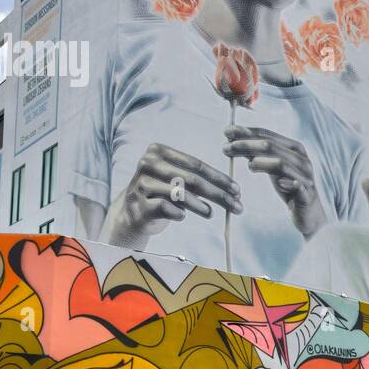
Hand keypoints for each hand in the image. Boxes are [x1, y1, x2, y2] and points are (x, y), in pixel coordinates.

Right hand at [103, 143, 241, 247]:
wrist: (131, 212)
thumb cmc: (161, 193)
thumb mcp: (176, 179)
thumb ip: (197, 178)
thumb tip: (233, 190)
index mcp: (158, 151)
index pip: (196, 165)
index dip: (219, 178)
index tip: (237, 190)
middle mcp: (148, 164)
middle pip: (192, 180)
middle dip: (218, 194)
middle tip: (236, 206)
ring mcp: (141, 185)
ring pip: (180, 194)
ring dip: (200, 206)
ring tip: (210, 212)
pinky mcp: (139, 205)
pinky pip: (166, 208)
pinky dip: (178, 213)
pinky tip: (182, 216)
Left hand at [223, 125, 328, 237]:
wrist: (308, 213)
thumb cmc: (287, 187)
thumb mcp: (271, 168)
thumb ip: (257, 154)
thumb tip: (234, 140)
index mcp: (293, 148)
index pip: (267, 135)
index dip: (246, 132)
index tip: (226, 131)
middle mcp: (301, 159)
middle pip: (270, 147)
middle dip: (246, 145)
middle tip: (226, 148)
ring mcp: (305, 176)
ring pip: (281, 164)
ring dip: (261, 163)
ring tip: (248, 165)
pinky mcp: (307, 194)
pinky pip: (298, 187)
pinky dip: (289, 183)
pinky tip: (279, 184)